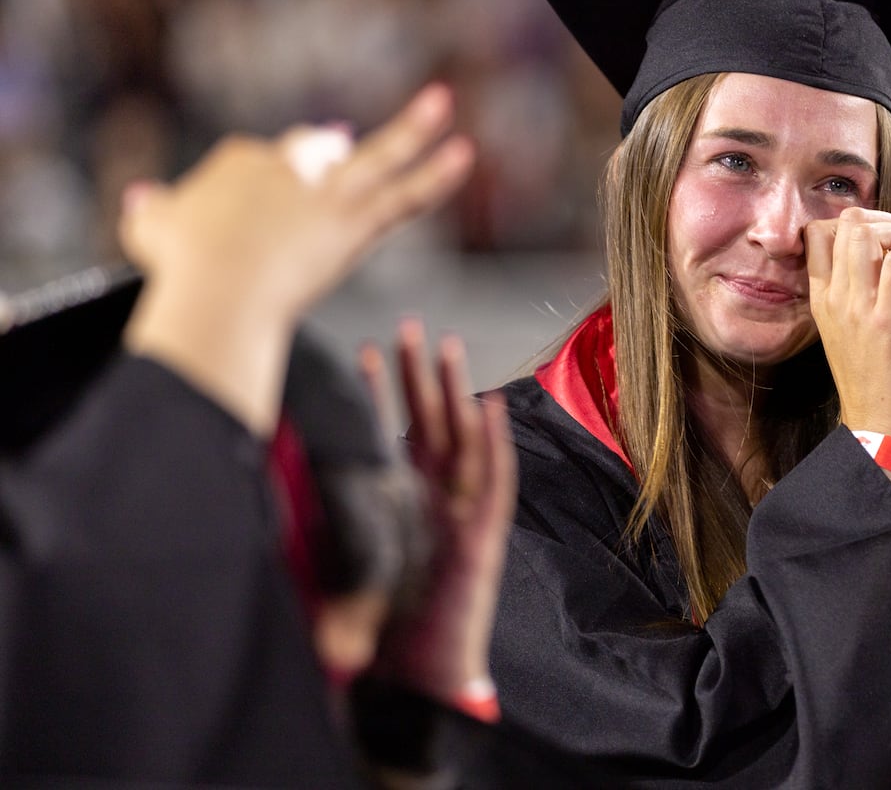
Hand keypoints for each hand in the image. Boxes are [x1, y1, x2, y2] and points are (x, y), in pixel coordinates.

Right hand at [121, 85, 471, 433]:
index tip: (245, 234)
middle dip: (322, 155)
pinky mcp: (356, 222)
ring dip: (415, 128)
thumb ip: (152, 212)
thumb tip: (144, 196)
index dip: (262, 201)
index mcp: (238, 162)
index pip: (263, 167)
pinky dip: (436, 175)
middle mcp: (288, 167)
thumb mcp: (151, 232)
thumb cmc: (182, 271)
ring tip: (443, 101)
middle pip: (315, 152)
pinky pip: (405, 195)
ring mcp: (327, 193)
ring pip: (379, 157)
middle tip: (337, 147)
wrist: (217, 290)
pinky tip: (463, 153)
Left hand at [362, 320, 515, 713]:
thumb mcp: (345, 559)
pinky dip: (495, 445)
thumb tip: (284, 479)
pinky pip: (495, 481)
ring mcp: (465, 513)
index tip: (363, 352)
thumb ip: (329, 522)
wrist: (420, 673)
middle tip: (410, 328)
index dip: (380, 394)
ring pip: (464, 440)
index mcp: (406, 501)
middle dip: (420, 376)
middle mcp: (438, 499)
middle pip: (432, 424)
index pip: (394, 433)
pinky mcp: (485, 535)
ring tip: (446, 350)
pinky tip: (488, 409)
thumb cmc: (386, 625)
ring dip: (456, 395)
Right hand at [805, 207, 890, 449]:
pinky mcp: (889, 321)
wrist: (878, 428)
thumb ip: (867, 296)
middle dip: (881, 219)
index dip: (849, 222)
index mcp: (821, 301)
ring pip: (867, 233)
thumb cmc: (871, 382)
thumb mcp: (852, 332)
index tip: (877, 241)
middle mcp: (834, 299)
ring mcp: (859, 309)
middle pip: (844, 222)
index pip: (815, 234)